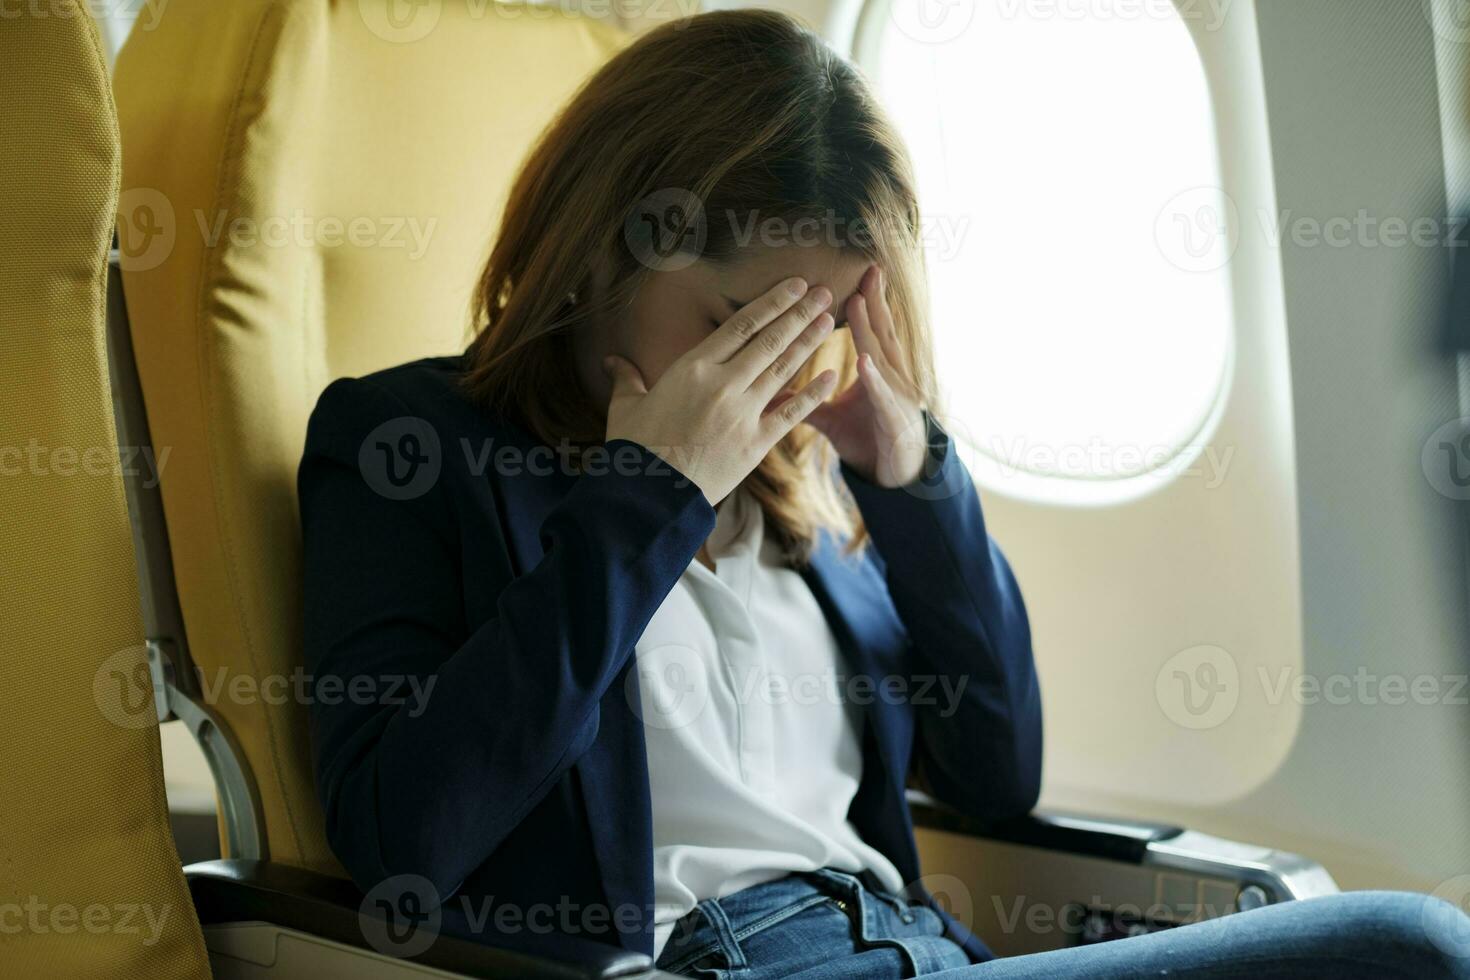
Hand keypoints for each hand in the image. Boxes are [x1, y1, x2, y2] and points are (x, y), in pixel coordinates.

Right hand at [603, 277, 837, 505]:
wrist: (649, 496)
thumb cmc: (635, 449)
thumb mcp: (625, 407)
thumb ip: (626, 378)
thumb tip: (611, 361)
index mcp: (692, 368)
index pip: (741, 325)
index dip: (771, 302)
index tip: (793, 286)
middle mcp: (723, 384)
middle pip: (769, 340)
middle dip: (799, 314)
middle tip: (823, 292)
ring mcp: (742, 413)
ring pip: (783, 369)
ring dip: (808, 342)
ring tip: (828, 320)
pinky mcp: (755, 443)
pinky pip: (791, 413)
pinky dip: (813, 393)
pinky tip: (831, 375)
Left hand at [807, 265, 927, 487]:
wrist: (896, 477)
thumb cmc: (868, 440)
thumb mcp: (831, 417)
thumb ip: (804, 401)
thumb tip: (769, 392)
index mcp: (878, 372)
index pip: (871, 330)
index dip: (865, 303)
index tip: (859, 274)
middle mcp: (891, 378)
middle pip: (882, 332)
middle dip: (875, 300)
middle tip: (868, 267)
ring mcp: (897, 397)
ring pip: (883, 356)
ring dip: (870, 329)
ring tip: (858, 300)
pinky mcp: (895, 420)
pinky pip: (883, 396)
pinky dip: (874, 379)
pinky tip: (864, 362)